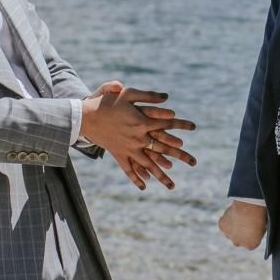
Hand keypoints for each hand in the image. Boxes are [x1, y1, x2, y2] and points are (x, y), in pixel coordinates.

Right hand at [81, 81, 195, 190]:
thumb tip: (167, 97)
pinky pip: (129, 169)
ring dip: (161, 175)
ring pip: (148, 165)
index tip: (194, 127)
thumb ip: (148, 96)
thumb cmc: (106, 102)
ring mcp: (128, 149)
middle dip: (180, 155)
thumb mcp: (127, 94)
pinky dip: (136, 178)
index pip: (167, 124)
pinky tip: (145, 186)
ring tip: (172, 186)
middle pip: (163, 148)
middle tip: (194, 162)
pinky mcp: (118, 154)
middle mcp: (138, 138)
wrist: (85, 117)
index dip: (181, 124)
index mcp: (142, 122)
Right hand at [219, 201, 267, 249]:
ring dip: (232, 227)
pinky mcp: (222, 226)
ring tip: (239, 216)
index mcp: (251, 246)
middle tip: (245, 222)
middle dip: (240, 234)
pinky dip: (226, 220)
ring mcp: (229, 235)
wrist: (250, 206)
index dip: (251, 235)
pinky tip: (232, 213)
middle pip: (238, 240)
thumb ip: (258, 232)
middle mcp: (238, 243)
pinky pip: (224, 224)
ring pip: (229, 233)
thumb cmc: (260, 214)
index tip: (253, 228)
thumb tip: (256, 230)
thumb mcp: (264, 227)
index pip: (250, 243)